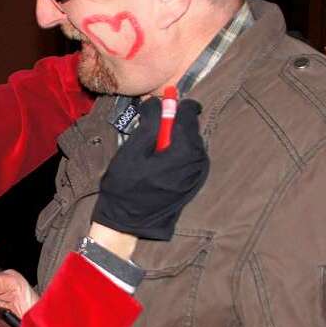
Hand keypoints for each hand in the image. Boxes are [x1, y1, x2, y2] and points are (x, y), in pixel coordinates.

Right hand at [91, 97, 208, 239]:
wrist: (127, 225)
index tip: (154, 111)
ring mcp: (198, 174)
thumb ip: (151, 122)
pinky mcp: (194, 183)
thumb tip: (158, 101)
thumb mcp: (134, 149)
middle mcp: (199, 161)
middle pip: (190, 126)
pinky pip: (188, 157)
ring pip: (189, 141)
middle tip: (147, 134)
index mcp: (186, 150)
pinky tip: (156, 165)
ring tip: (149, 153)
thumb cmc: (126, 187)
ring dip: (171, 139)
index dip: (171, 106)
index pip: (189, 111)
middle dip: (170, 124)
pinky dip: (174, 153)